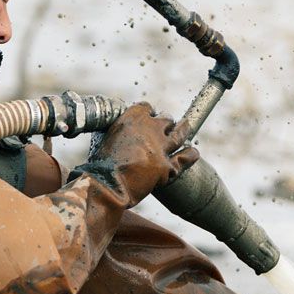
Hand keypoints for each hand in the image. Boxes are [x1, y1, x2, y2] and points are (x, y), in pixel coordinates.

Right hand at [79, 102, 198, 206]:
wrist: (107, 185)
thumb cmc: (100, 165)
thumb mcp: (106, 138)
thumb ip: (119, 133)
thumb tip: (124, 136)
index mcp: (132, 118)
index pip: (146, 108)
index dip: (149, 113)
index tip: (150, 117)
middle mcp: (150, 128)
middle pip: (165, 119)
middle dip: (166, 122)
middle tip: (168, 124)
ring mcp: (161, 147)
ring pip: (179, 134)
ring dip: (183, 129)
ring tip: (186, 126)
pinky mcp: (167, 165)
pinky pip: (184, 157)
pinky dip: (189, 155)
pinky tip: (193, 152)